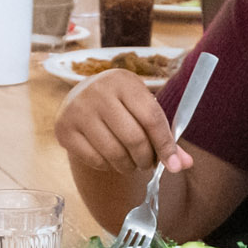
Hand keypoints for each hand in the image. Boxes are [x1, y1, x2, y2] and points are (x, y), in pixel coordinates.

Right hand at [56, 68, 187, 188]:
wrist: (81, 99)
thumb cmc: (121, 107)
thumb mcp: (143, 111)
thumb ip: (165, 137)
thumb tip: (184, 165)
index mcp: (124, 81)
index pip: (151, 118)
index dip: (165, 145)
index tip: (173, 166)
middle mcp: (98, 91)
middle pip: (133, 138)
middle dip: (146, 159)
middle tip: (147, 164)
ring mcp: (78, 110)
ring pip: (114, 153)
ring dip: (128, 166)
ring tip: (132, 163)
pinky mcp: (64, 129)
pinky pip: (95, 160)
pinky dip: (108, 166)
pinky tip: (110, 159)